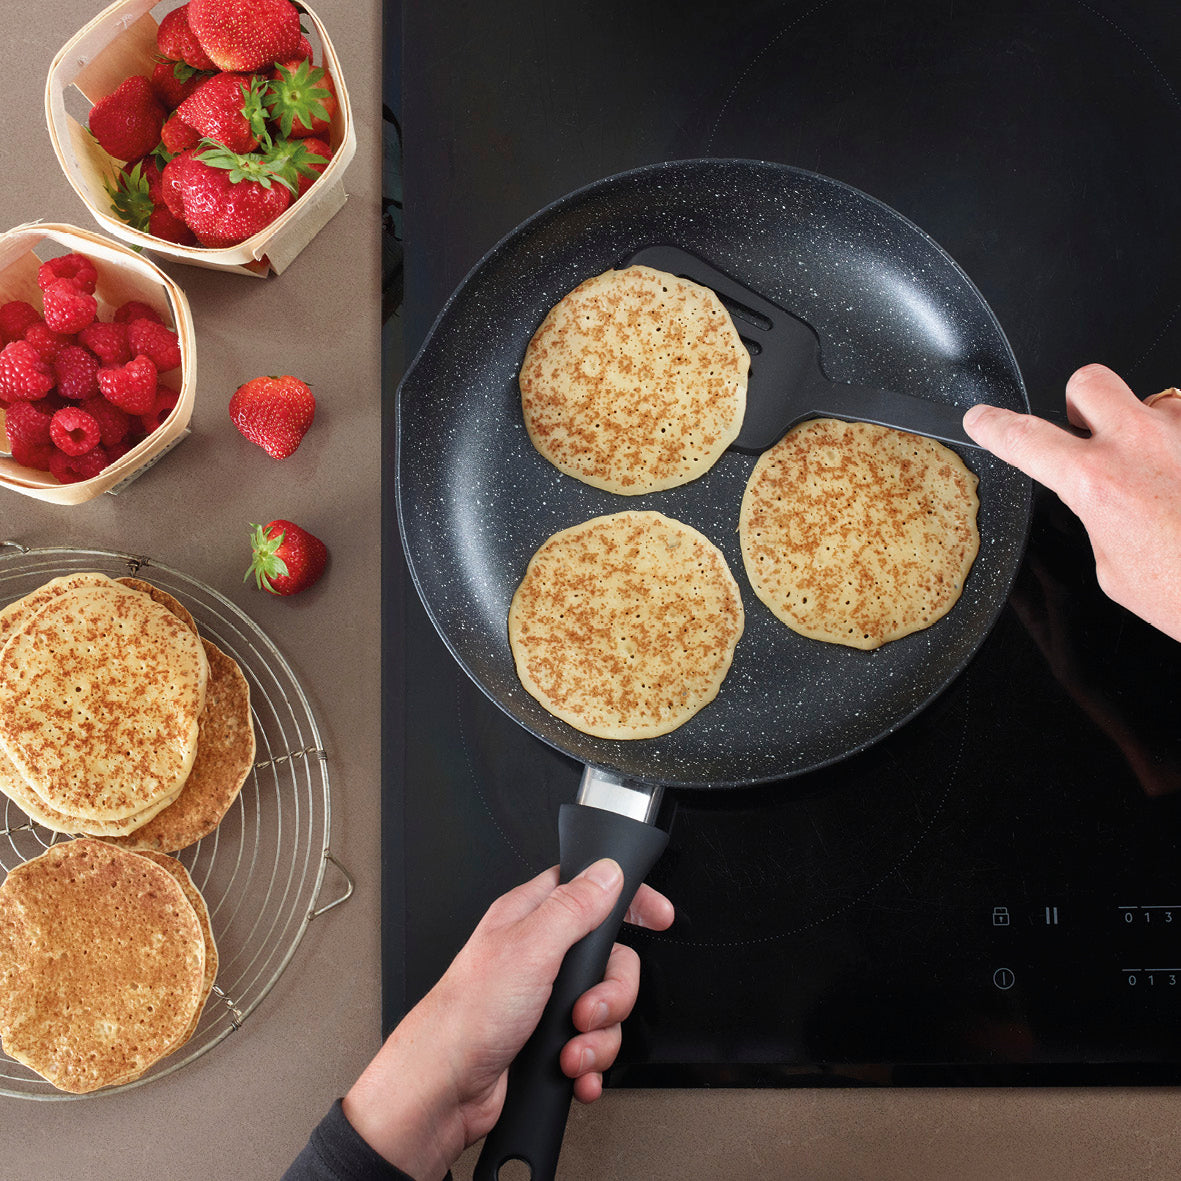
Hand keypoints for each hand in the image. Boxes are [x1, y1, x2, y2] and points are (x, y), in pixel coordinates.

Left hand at [342, 859, 674, 1180]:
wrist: (444, 1092)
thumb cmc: (465, 1016)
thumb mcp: (528, 949)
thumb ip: (573, 908)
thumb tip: (607, 873)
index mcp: (531, 918)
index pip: (591, 890)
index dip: (628, 900)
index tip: (656, 915)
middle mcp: (540, 956)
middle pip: (611, 959)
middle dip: (611, 994)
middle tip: (586, 1009)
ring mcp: (546, 1001)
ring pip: (607, 1009)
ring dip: (597, 1038)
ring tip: (569, 1049)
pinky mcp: (550, 1041)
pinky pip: (595, 1048)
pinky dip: (590, 1065)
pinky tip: (571, 1071)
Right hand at [963, 363, 1180, 641]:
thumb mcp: (1116, 571)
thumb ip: (1100, 518)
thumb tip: (1103, 503)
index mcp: (1098, 483)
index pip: (1025, 439)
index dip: (995, 426)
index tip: (984, 418)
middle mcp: (1143, 444)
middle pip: (1089, 382)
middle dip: (1082, 404)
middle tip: (1092, 435)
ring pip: (1154, 401)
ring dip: (1151, 431)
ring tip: (1170, 480)